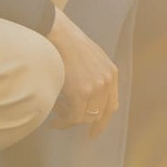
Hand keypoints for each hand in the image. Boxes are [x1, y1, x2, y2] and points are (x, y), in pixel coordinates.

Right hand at [48, 10, 119, 135]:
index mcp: (111, 73)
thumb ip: (94, 75)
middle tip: (67, 125)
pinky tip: (54, 121)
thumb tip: (83, 97)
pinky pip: (74, 117)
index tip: (94, 132)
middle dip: (84, 123)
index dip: (103, 120)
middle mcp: (107, 81)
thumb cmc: (67, 43)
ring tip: (56, 117)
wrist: (57, 33)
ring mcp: (96, 88)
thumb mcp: (90, 58)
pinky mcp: (81, 92)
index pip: (112, 105)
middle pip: (100, 114)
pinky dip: (63, 122)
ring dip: (70, 120)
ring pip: (85, 118)